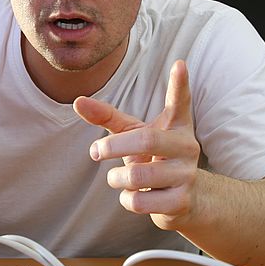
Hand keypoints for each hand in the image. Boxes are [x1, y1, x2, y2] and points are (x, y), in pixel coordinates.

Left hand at [73, 59, 200, 230]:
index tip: (179, 64)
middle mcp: (187, 147)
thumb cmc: (154, 158)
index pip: (180, 101)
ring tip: (117, 178)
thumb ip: (108, 118)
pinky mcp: (182, 201)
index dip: (180, 84)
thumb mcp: (133, 134)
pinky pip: (140, 201)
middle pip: (146, 140)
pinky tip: (132, 196)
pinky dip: (126, 199)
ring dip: (116, 178)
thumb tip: (78, 101)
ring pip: (138, 176)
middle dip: (113, 147)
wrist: (185, 200)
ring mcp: (187, 175)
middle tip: (95, 152)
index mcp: (176, 126)